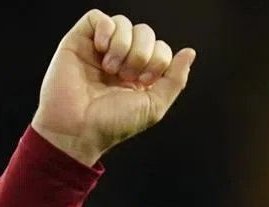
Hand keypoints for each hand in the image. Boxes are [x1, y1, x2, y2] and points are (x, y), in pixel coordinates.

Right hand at [31, 9, 195, 165]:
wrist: (78, 128)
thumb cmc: (113, 122)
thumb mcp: (154, 105)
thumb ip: (175, 79)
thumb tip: (190, 52)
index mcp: (140, 73)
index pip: (161, 48)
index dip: (158, 60)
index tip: (143, 81)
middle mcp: (122, 58)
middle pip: (145, 32)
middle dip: (141, 54)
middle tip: (126, 76)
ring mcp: (100, 49)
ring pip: (124, 23)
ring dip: (123, 46)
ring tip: (111, 69)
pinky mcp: (79, 41)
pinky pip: (97, 17)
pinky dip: (105, 30)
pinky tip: (101, 49)